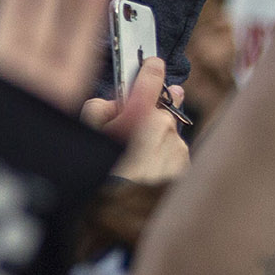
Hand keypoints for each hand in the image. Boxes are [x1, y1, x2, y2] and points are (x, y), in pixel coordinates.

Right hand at [81, 57, 188, 181]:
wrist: (122, 211)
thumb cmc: (103, 171)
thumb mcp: (89, 133)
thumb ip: (100, 108)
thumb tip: (115, 103)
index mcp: (139, 116)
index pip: (151, 81)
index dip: (151, 70)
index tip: (153, 63)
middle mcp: (164, 128)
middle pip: (159, 111)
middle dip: (148, 117)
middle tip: (130, 134)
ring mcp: (177, 148)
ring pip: (167, 134)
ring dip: (156, 140)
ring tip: (136, 163)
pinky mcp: (185, 165)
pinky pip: (174, 153)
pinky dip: (164, 158)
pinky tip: (148, 172)